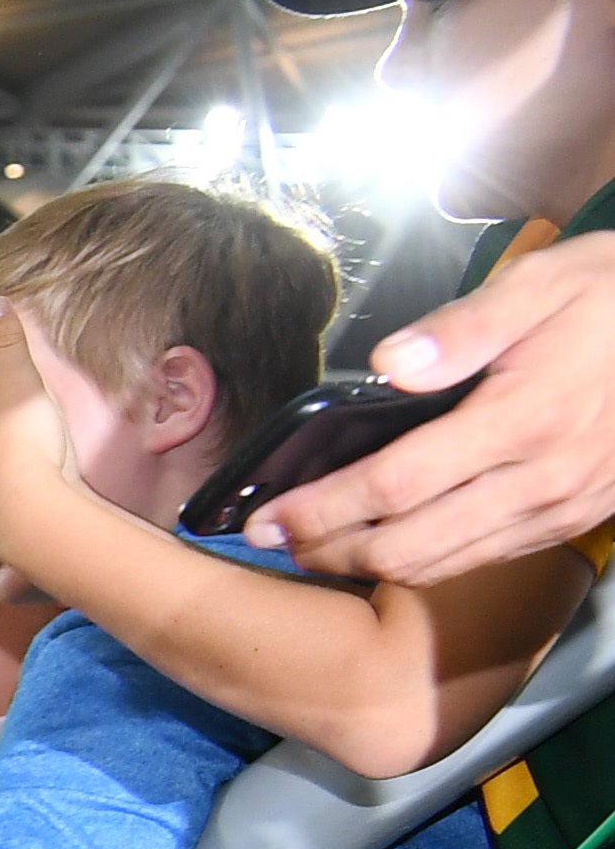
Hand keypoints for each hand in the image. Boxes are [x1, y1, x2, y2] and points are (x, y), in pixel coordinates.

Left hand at [261, 232, 614, 580]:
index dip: (321, 508)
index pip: (394, 486)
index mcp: (526, 419)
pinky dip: (427, 560)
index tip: (267, 515)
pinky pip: (486, 556)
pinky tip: (390, 539)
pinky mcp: (577, 518)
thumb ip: (463, 327)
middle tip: (276, 538)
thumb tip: (390, 362)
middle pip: (409, 547)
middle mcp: (544, 478)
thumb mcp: (544, 284)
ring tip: (318, 544)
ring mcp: (563, 506)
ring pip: (445, 565)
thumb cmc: (614, 296)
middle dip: (330, 550)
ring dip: (371, 565)